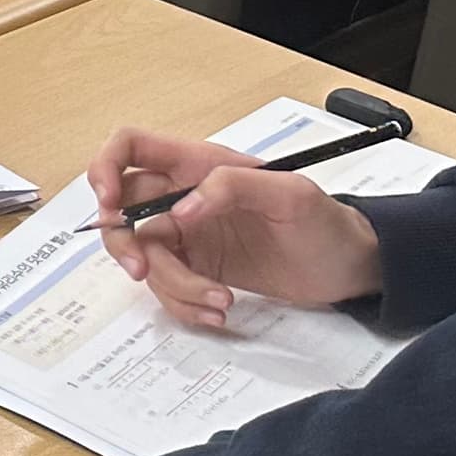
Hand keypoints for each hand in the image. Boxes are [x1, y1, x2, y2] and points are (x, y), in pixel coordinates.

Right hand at [86, 126, 386, 331]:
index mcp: (197, 164)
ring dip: (174, 287)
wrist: (350, 267)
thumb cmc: (328, 221)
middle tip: (146, 270)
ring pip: (146, 259)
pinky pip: (169, 288)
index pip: (129, 147)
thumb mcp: (289, 193)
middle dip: (125, 246)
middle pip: (121, 212)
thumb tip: (179, 211)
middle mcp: (183, 196)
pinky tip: (220, 308)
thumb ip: (231, 186)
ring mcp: (188, 235)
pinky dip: (187, 305)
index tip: (109, 206)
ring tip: (219, 300)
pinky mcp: (198, 269)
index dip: (104, 169)